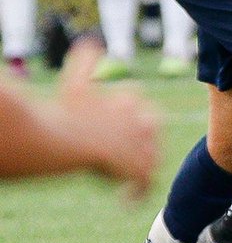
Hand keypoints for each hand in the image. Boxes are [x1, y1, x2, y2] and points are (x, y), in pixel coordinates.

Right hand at [60, 40, 158, 199]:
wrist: (71, 140)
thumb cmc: (69, 112)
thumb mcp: (76, 82)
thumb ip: (85, 61)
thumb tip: (90, 41)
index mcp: (131, 102)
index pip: (137, 103)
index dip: (128, 112)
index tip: (118, 122)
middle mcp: (143, 123)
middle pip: (151, 129)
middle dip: (143, 137)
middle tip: (129, 151)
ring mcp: (143, 146)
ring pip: (151, 157)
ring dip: (140, 166)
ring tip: (126, 175)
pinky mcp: (140, 170)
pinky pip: (144, 185)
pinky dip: (136, 194)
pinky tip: (125, 201)